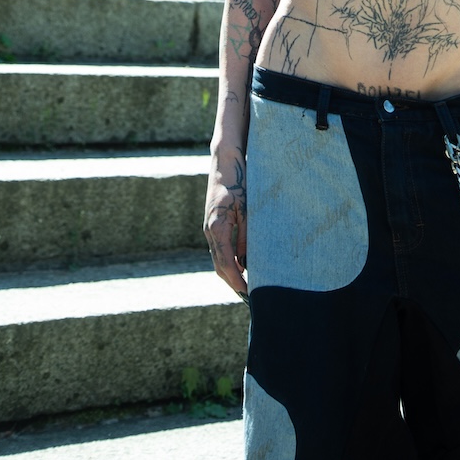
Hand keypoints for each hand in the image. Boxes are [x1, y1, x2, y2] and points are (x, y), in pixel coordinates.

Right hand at [204, 152, 247, 298]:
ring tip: (246, 286)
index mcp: (217, 227)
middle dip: (233, 282)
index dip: (236, 280)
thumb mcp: (246, 209)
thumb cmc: (238, 182)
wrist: (224, 163)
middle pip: (219, 265)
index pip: (226, 263)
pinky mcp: (213, 225)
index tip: (248, 293)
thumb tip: (248, 261)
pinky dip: (229, 261)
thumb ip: (246, 235)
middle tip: (249, 296)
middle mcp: (210, 231)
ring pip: (218, 259)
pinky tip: (241, 266)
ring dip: (230, 273)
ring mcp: (209, 228)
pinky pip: (219, 249)